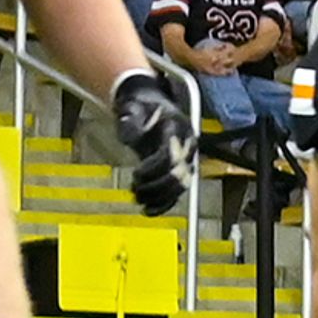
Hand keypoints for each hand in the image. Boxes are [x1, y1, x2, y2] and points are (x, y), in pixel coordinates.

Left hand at [113, 70, 195, 213]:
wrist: (153, 107)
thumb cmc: (141, 109)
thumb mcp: (132, 108)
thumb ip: (130, 121)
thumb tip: (133, 137)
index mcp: (177, 127)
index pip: (170, 156)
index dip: (152, 170)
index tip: (136, 175)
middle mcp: (187, 145)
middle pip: (179, 175)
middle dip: (155, 187)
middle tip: (134, 189)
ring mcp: (187, 159)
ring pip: (180, 187)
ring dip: (158, 197)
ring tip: (137, 198)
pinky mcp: (182, 170)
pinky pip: (178, 193)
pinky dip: (163, 205)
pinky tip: (147, 210)